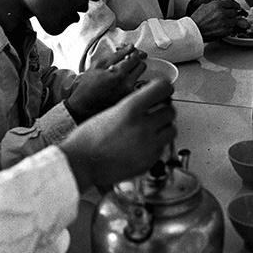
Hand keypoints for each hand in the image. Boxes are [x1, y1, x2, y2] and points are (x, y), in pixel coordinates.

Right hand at [60, 79, 175, 191]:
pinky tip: (143, 145)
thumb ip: (133, 106)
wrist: (80, 164)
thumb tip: (150, 101)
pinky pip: (163, 148)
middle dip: (163, 111)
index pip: (163, 88)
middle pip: (170, 111)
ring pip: (172, 130)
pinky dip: (156, 145)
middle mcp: (143, 125)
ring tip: (152, 130)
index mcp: (131, 108)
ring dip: (164, 128)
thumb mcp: (110, 111)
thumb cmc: (88, 139)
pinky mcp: (149, 161)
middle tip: (155, 113)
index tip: (163, 91)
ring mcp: (148, 145)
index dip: (164, 89)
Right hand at [66, 45, 147, 122]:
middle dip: (134, 61)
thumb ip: (116, 55)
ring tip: (121, 73)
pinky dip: (132, 81)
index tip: (126, 53)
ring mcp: (130, 94)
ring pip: (140, 75)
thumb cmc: (88, 84)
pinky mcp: (130, 100)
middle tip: (124, 62)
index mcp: (119, 75)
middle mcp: (127, 85)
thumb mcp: (98, 65)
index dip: (131, 52)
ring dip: (134, 71)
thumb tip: (131, 47)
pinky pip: (137, 85)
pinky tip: (120, 82)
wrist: (83, 105)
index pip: (135, 57)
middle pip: (142, 66)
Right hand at [190, 0, 242, 40]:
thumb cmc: (197, 19)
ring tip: (224, 23)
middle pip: (234, 12)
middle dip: (232, 14)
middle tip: (228, 17)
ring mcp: (224, 22)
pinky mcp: (225, 31)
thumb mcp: (205, 5)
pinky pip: (231, 29)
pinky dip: (228, 29)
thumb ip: (216, 3)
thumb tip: (225, 3)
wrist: (194, 30)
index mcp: (217, 5)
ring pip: (234, 21)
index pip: (231, 3)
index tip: (236, 7)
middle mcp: (222, 12)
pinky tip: (222, 28)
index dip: (234, 6)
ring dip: (231, 22)